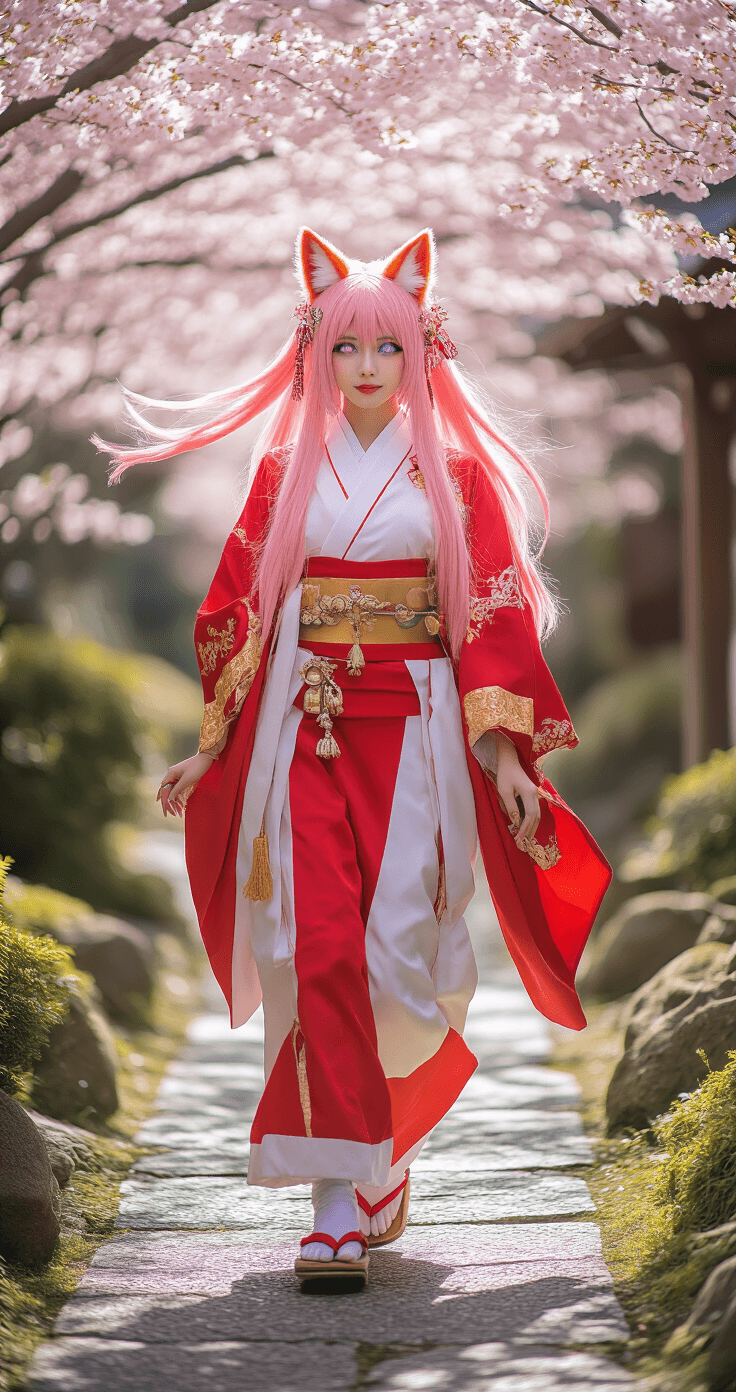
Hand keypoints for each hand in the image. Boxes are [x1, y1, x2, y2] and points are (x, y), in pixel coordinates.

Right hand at [156, 751, 214, 817]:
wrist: (206, 758)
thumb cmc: (196, 768)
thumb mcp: (186, 780)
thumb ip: (177, 790)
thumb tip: (169, 799)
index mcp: (170, 774)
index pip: (163, 789)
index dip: (163, 800)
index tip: (165, 810)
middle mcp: (172, 774)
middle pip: (167, 790)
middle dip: (168, 802)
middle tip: (170, 814)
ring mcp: (178, 776)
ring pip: (173, 790)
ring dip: (174, 800)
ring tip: (177, 811)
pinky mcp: (183, 777)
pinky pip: (179, 788)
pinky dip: (179, 795)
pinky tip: (181, 803)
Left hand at [475, 730, 539, 846]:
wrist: (509, 760)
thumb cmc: (504, 774)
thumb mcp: (504, 791)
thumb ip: (511, 806)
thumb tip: (516, 821)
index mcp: (529, 792)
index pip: (530, 815)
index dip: (525, 828)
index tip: (520, 838)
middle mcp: (535, 793)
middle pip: (536, 817)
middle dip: (530, 831)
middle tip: (523, 843)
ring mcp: (535, 793)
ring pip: (537, 814)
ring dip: (532, 827)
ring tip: (526, 838)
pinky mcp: (532, 793)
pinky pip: (534, 810)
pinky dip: (531, 820)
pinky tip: (526, 827)